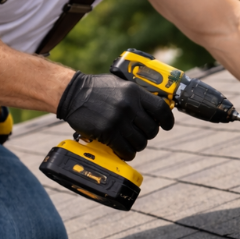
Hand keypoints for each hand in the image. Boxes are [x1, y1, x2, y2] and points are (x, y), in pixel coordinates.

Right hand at [57, 72, 174, 159]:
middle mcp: (128, 106)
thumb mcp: (120, 85)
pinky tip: (123, 150)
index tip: (167, 126)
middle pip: (152, 130)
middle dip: (147, 134)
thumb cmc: (97, 89)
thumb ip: (137, 96)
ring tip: (129, 141)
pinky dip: (127, 153)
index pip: (161, 109)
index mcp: (134, 92)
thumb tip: (156, 109)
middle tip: (139, 133)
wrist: (72, 94)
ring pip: (141, 142)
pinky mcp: (107, 132)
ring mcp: (118, 120)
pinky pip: (126, 150)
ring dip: (137, 145)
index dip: (168, 121)